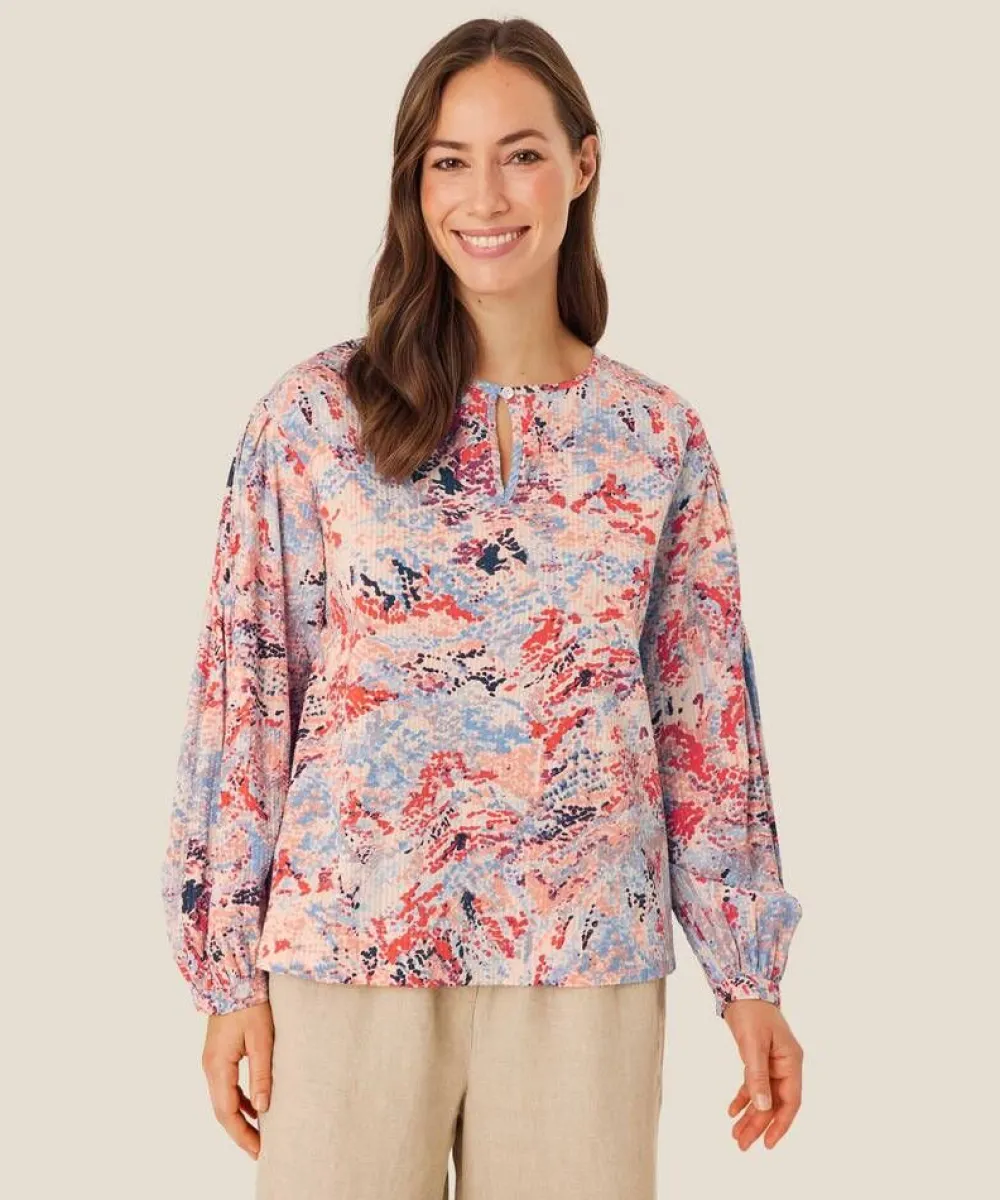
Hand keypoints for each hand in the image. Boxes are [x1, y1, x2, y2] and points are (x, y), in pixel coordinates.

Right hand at [201, 1000, 273, 1159]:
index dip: (242, 1134)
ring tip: (259, 1135)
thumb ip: (261, 1074)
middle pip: (222, 1111)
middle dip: (240, 1132)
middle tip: (260, 1150)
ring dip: (239, 1118)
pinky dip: (239, 1101)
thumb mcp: (261, 1039)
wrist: (234, 979)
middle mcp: (210, 1068)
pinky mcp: (218, 1055)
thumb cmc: (250, 1005)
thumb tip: (263, 1108)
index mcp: (218, 1067)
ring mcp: (212, 1062)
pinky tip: (254, 1107)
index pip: (227, 1112)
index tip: (258, 1150)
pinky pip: (226, 1087)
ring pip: (223, 1100)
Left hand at [723, 998, 802, 1150]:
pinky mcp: (758, 1058)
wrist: (740, 986)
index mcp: (791, 1062)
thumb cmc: (751, 1011)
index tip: (767, 1143)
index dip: (781, 1124)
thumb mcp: (752, 1044)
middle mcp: (785, 1065)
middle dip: (759, 1125)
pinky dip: (743, 1097)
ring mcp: (772, 1062)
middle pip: (774, 1102)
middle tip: (742, 1144)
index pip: (790, 1101)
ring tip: (735, 1135)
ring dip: (750, 1115)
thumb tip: (761, 1107)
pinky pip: (753, 1084)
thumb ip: (757, 1076)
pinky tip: (732, 1111)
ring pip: (762, 1096)